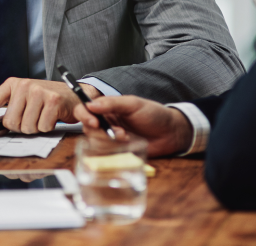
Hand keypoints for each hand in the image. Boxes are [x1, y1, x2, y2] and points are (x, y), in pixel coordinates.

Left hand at [0, 78, 99, 133]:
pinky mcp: (53, 100)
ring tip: (42, 116)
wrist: (71, 93)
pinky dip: (47, 127)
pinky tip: (51, 117)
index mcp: (12, 83)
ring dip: (35, 128)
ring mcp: (39, 91)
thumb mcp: (23, 99)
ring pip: (27, 126)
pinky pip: (42, 126)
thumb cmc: (44, 99)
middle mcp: (24, 85)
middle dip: (20, 127)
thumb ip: (8, 111)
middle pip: (11, 122)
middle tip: (31, 119)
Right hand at [72, 95, 192, 156]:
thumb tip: (90, 105)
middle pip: (87, 128)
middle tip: (118, 132)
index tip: (94, 122)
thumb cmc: (153, 114)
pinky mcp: (117, 151)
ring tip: (126, 136)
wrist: (171, 133)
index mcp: (106, 108)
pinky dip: (114, 150)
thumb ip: (112, 103)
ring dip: (108, 140)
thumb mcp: (133, 104)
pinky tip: (127, 144)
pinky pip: (106, 153)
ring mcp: (110, 137)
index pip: (84, 109)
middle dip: (100, 131)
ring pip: (96, 141)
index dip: (84, 115)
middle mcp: (105, 122)